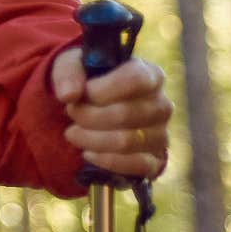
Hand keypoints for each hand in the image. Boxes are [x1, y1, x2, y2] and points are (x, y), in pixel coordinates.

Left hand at [50, 47, 172, 179]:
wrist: (95, 110)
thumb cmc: (88, 82)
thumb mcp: (72, 65)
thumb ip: (68, 73)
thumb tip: (68, 95)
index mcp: (150, 75)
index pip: (136, 79)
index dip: (103, 89)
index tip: (81, 94)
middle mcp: (162, 105)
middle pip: (125, 114)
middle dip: (88, 116)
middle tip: (70, 112)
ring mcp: (161, 134)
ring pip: (126, 141)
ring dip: (91, 139)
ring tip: (72, 132)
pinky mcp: (157, 160)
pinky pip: (136, 165)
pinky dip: (106, 160)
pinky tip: (88, 153)